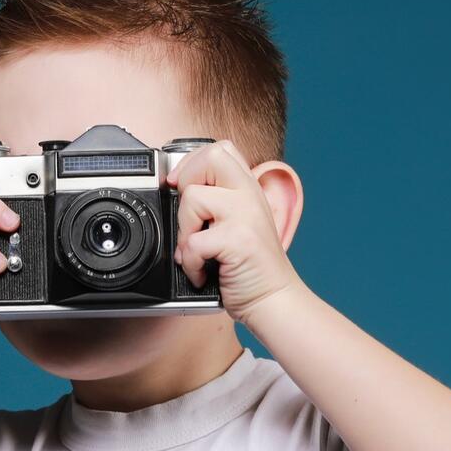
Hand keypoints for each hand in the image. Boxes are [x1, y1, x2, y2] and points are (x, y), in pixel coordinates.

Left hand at [167, 139, 303, 329]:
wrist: (273, 300)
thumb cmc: (250, 268)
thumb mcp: (239, 224)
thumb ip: (218, 204)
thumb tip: (177, 191)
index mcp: (249, 189)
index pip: (220, 150)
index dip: (193, 163)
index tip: (181, 185)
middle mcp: (250, 196)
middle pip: (210, 158)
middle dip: (187, 185)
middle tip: (191, 216)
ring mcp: (246, 216)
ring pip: (193, 198)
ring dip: (184, 232)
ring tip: (197, 253)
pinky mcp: (238, 240)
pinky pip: (193, 242)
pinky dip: (190, 264)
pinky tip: (202, 273)